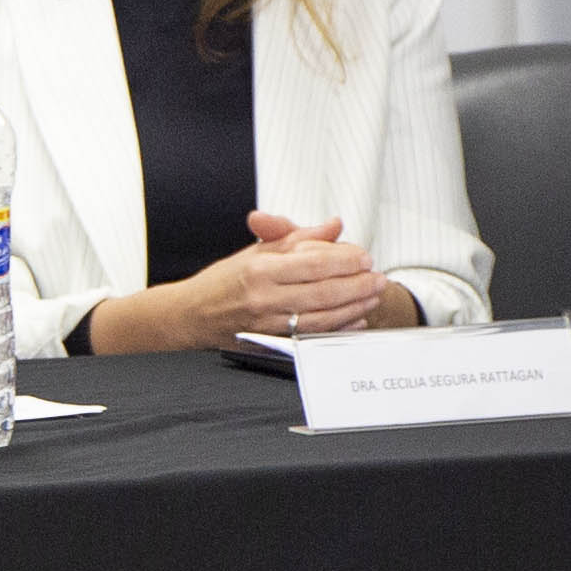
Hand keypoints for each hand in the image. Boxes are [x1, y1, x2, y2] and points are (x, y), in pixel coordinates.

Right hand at [115, 214, 397, 348]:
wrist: (192, 315)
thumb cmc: (225, 281)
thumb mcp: (258, 251)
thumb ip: (298, 237)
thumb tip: (333, 226)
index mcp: (259, 270)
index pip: (313, 263)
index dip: (344, 260)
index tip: (365, 257)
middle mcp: (263, 299)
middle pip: (323, 292)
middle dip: (357, 285)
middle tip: (378, 278)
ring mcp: (268, 325)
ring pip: (322, 318)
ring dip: (353, 307)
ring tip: (373, 296)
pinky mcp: (271, 344)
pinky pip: (313, 338)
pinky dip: (338, 328)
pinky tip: (355, 319)